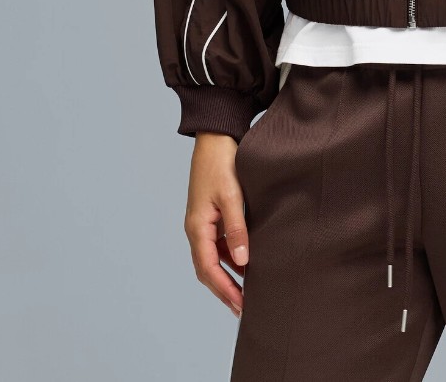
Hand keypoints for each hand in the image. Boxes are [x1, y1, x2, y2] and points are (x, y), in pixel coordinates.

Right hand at [185, 131, 249, 317]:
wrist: (216, 136)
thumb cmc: (222, 163)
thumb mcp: (232, 195)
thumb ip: (237, 228)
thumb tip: (244, 261)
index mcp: (197, 227)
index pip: (208, 269)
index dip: (224, 290)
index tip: (239, 306)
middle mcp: (197, 229)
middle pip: (208, 269)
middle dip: (225, 290)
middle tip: (244, 309)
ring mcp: (204, 222)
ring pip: (214, 258)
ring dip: (229, 275)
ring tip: (248, 292)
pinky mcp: (212, 215)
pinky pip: (220, 244)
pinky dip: (232, 258)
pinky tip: (248, 263)